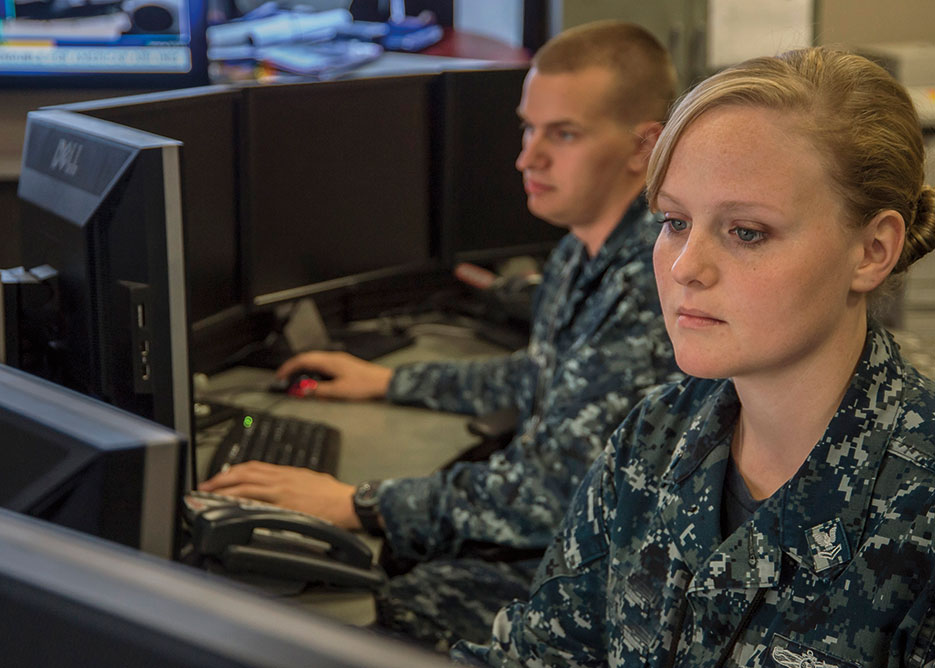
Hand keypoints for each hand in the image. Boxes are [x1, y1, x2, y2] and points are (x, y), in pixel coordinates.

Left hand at [198, 461, 360, 529]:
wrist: (347, 503)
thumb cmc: (335, 496)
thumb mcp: (311, 481)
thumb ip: (294, 482)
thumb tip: (284, 488)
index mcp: (288, 472)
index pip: (255, 466)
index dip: (235, 470)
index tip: (222, 476)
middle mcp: (282, 478)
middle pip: (245, 472)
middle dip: (222, 478)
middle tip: (206, 485)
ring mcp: (282, 491)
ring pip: (246, 484)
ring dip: (224, 488)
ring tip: (210, 494)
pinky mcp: (284, 505)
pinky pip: (256, 501)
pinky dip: (240, 501)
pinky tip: (229, 506)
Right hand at [275, 351, 392, 400]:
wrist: (383, 383)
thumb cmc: (365, 384)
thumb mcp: (339, 391)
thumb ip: (319, 390)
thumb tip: (304, 390)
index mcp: (330, 361)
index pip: (303, 359)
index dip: (289, 367)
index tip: (280, 375)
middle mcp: (333, 358)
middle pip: (308, 359)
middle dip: (294, 369)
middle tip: (286, 380)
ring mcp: (339, 361)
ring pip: (315, 363)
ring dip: (305, 371)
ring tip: (299, 384)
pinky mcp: (343, 366)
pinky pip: (323, 367)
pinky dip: (315, 373)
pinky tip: (316, 383)